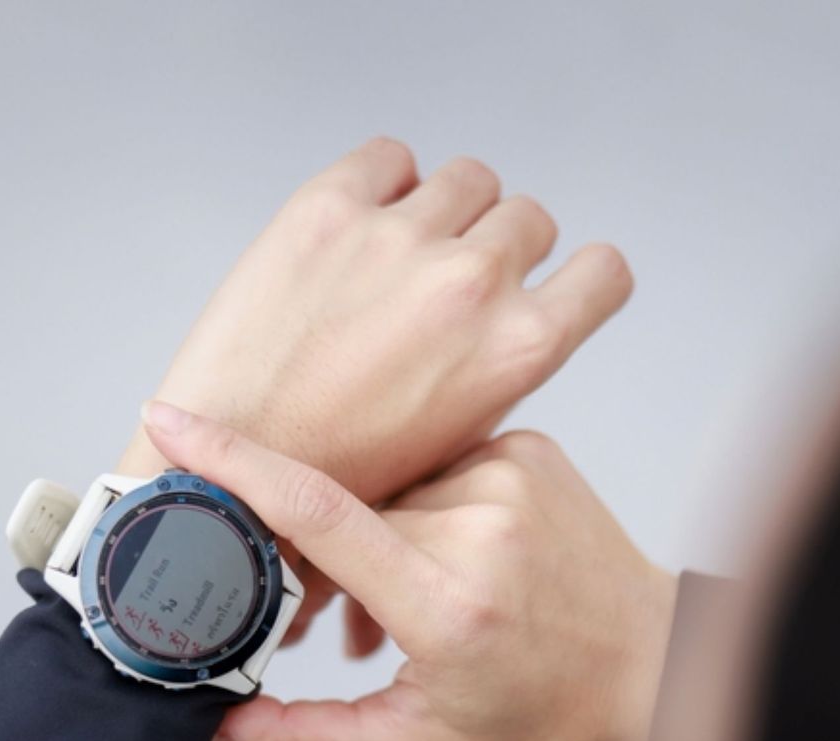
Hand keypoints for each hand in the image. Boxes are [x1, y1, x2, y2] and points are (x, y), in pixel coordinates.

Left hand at [117, 137, 632, 506]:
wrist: (234, 482)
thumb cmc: (339, 485)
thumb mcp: (458, 447)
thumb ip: (495, 373)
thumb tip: (506, 327)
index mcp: (519, 349)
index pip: (604, 273)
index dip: (581, 278)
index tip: (552, 283)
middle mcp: (471, 282)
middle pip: (529, 218)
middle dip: (501, 247)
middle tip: (451, 287)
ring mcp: (399, 237)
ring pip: (469, 178)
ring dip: (448, 208)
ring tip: (405, 255)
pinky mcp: (328, 209)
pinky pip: (389, 156)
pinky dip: (385, 181)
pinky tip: (361, 226)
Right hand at [141, 401, 676, 740]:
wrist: (652, 667)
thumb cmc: (537, 716)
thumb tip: (206, 732)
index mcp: (448, 603)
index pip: (319, 513)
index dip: (234, 464)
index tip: (169, 421)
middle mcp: (482, 526)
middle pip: (342, 509)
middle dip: (321, 559)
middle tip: (349, 622)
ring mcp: (509, 474)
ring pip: (384, 485)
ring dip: (376, 534)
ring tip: (416, 602)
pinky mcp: (525, 444)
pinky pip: (431, 462)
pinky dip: (420, 507)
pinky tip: (456, 556)